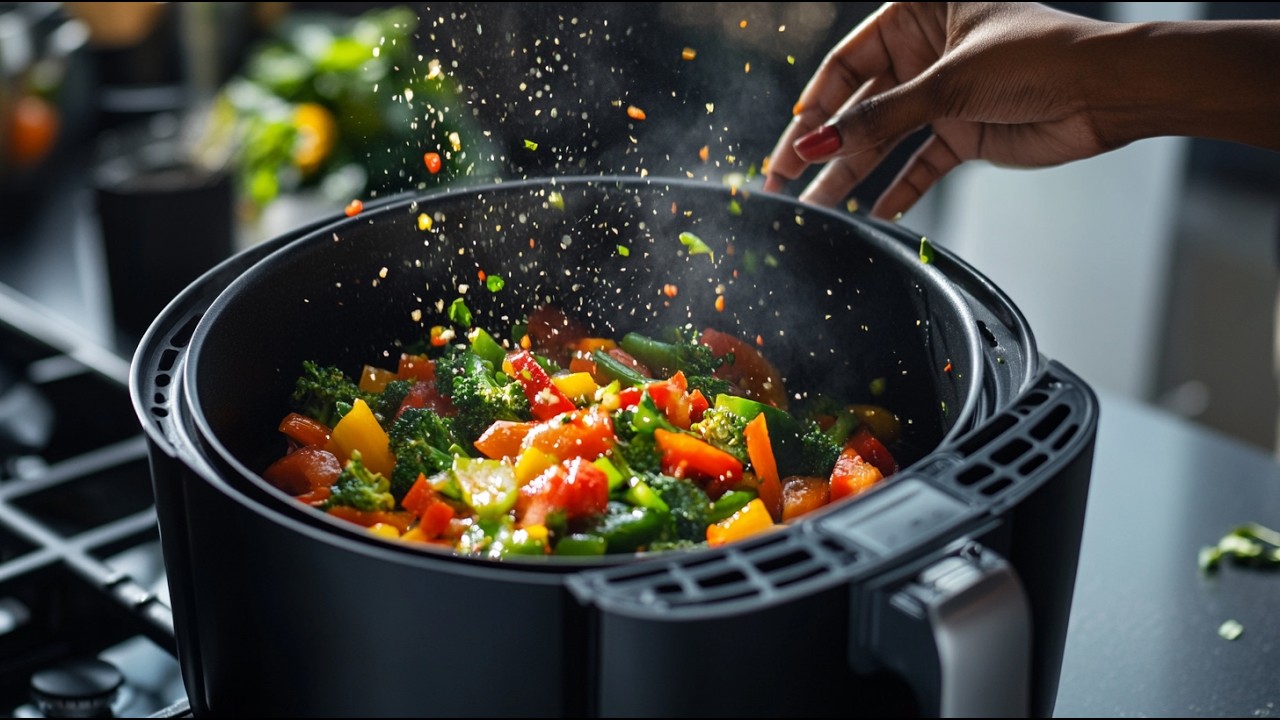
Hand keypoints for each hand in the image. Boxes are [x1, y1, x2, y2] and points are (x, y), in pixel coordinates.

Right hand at [764, 3, 1121, 218]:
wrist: (1108, 94)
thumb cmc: (1041, 57)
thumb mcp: (948, 83)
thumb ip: (880, 118)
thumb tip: (817, 143)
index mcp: (920, 13)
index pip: (849, 61)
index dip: (818, 101)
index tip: (793, 140)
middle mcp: (927, 52)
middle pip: (860, 104)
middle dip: (823, 144)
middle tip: (783, 179)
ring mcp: (944, 95)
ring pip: (885, 139)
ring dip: (852, 175)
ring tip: (817, 209)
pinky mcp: (964, 132)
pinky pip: (919, 164)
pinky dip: (900, 190)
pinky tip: (873, 214)